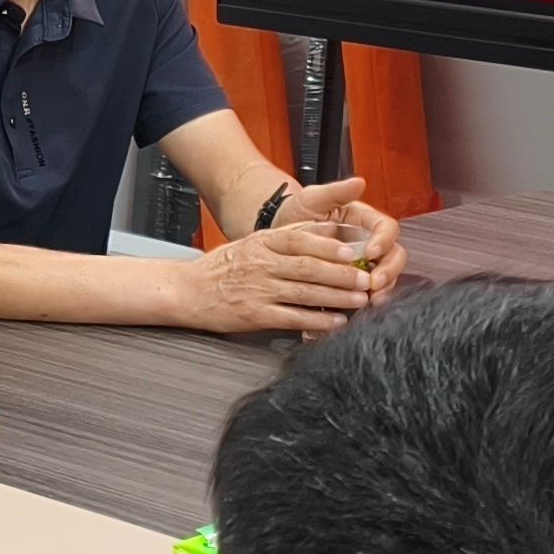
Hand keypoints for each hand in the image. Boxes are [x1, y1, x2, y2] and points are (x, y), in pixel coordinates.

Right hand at [178, 200, 380, 336]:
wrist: (187, 291)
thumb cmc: (222, 267)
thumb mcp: (252, 242)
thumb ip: (286, 238)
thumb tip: (326, 231)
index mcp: (262, 243)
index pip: (300, 240)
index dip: (328, 245)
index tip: (352, 250)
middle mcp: (261, 265)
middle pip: (308, 267)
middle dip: (341, 274)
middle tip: (366, 278)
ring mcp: (258, 290)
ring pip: (305, 293)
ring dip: (336, 297)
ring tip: (360, 300)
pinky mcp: (255, 315)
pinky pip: (292, 318)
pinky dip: (317, 321)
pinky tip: (336, 322)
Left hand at [287, 176, 406, 298]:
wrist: (277, 235)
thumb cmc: (297, 212)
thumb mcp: (312, 199)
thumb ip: (335, 192)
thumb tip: (359, 181)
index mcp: (364, 221)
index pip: (387, 229)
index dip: (384, 241)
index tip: (370, 252)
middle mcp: (369, 242)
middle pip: (394, 256)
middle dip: (388, 271)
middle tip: (374, 284)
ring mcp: (363, 264)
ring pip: (385, 278)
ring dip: (382, 290)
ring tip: (369, 301)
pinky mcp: (352, 282)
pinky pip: (365, 293)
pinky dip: (364, 302)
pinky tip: (354, 309)